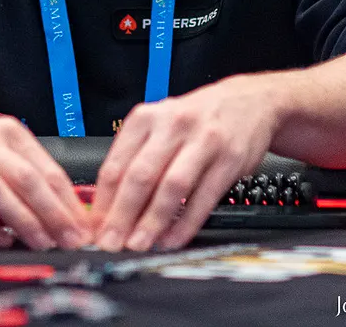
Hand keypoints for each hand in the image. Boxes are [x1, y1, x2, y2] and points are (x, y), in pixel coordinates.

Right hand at [0, 100, 88, 250]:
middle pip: (27, 180)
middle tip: (70, 240)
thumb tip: (58, 202)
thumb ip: (20, 165)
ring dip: (23, 221)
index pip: (47, 167)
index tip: (83, 225)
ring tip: (41, 243)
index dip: (68, 200)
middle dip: (54, 214)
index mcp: (5, 130)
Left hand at [91, 75, 278, 252]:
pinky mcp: (229, 159)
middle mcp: (173, 125)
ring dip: (153, 221)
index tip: (94, 229)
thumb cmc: (197, 118)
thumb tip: (108, 206)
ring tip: (140, 244)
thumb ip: (135, 159)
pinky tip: (173, 239)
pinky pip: (204, 197)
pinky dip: (186, 223)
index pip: (115, 164)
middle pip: (140, 176)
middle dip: (122, 215)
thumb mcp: (160, 125)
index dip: (102, 202)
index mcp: (146, 118)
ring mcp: (203, 141)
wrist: (251, 101)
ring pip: (172, 186)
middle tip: (111, 242)